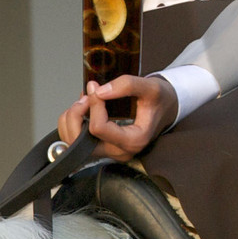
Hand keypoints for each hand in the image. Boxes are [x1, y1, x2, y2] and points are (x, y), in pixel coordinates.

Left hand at [57, 75, 178, 163]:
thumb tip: (98, 91)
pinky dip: (72, 122)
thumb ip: (127, 85)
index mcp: (134, 141)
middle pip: (80, 140)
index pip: (99, 128)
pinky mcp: (102, 148)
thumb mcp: (151, 87)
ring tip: (84, 101)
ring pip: (73, 142)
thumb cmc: (161, 99)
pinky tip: (84, 109)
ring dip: (71, 119)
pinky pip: (74, 140)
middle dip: (76, 115)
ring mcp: (109, 152)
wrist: (166, 107)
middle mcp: (119, 151)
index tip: (97, 88)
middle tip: (86, 96)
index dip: (94, 106)